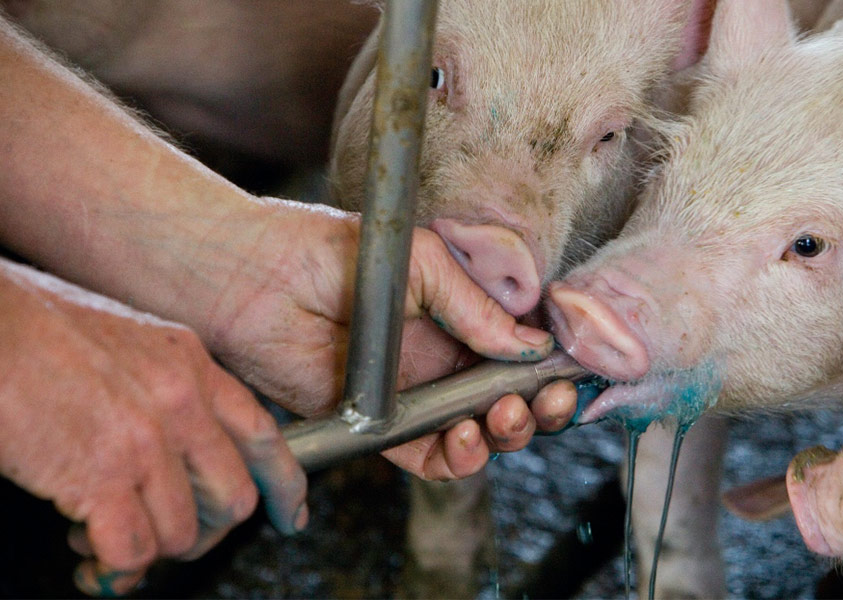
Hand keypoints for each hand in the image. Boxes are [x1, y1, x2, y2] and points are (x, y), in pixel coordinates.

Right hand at [0, 259, 306, 595]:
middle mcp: (181, 402)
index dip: (283, 485)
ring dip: (148, 550)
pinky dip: (114, 567)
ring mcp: (145, 441)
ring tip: (106, 535)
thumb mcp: (132, 341)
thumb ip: (166, 388)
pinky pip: (132, 551)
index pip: (263, 433)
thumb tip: (176, 448)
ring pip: (182, 533)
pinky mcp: (100, 477)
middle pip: (232, 497)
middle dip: (204, 531)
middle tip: (171, 536)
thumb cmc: (42, 329)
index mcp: (191, 363)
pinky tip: (89, 552)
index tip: (289, 513)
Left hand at [171, 199, 575, 478]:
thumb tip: (531, 346)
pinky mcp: (381, 427)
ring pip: (479, 436)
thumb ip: (476, 307)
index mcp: (462, 319)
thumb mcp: (423, 262)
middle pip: (510, 400)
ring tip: (500, 416)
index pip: (522, 352)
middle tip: (544, 400)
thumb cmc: (335, 252)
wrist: (257, 276)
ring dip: (504, 436)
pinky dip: (456, 460)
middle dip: (538, 408)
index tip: (571, 367)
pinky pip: (429, 459)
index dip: (552, 365)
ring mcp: (415, 397)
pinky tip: (462, 439)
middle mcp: (444, 361)